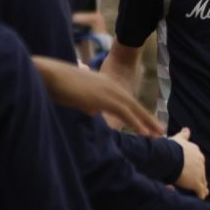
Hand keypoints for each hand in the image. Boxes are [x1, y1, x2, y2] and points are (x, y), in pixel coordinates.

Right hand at [34, 56, 163, 136]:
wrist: (48, 74)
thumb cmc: (58, 84)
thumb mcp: (78, 95)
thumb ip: (88, 103)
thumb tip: (93, 111)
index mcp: (104, 84)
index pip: (126, 100)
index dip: (138, 113)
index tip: (148, 124)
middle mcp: (109, 86)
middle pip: (133, 104)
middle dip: (148, 118)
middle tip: (160, 130)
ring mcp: (107, 90)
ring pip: (133, 108)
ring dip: (146, 122)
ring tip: (158, 135)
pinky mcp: (103, 97)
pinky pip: (124, 112)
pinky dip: (136, 122)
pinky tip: (144, 133)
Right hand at [170, 128, 207, 199]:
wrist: (171, 156)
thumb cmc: (172, 147)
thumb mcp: (178, 138)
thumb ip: (184, 135)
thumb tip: (187, 129)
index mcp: (195, 151)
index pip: (198, 159)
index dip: (195, 165)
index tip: (193, 168)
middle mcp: (200, 161)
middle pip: (201, 170)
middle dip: (199, 175)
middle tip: (197, 181)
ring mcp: (199, 172)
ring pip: (202, 180)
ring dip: (202, 185)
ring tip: (203, 191)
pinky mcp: (197, 183)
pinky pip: (201, 190)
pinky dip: (201, 193)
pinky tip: (202, 197)